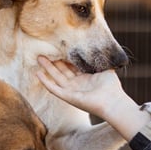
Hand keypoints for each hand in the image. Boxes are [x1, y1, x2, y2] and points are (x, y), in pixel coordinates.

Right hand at [36, 55, 150, 139]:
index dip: (64, 58)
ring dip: (47, 68)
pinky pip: (54, 89)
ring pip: (56, 77)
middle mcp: (77, 85)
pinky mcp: (68, 97)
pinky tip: (38, 73)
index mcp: (86, 78)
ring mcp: (71, 91)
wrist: (113, 102)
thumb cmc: (112, 87)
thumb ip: (99, 60)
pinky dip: (45, 81)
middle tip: (44, 51)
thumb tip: (98, 48)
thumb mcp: (106, 69)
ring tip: (39, 57)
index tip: (58, 48)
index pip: (72, 67)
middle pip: (62, 71)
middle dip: (53, 61)